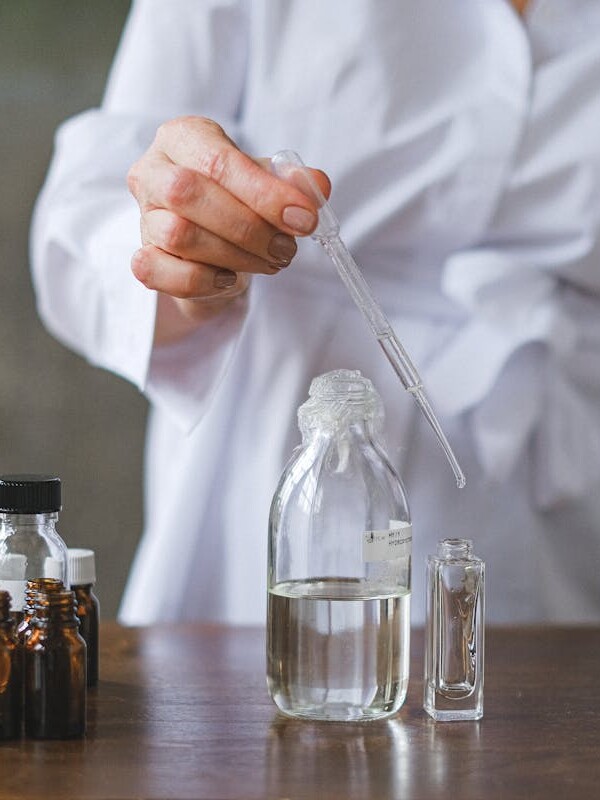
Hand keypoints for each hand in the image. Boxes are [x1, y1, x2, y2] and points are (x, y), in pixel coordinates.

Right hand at [127, 116, 329, 340]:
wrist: (212, 244)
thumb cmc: (237, 201)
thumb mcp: (268, 182)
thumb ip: (294, 182)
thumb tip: (317, 186)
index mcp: (183, 137)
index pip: (218, 161)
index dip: (264, 193)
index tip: (304, 218)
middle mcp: (153, 171)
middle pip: (188, 194)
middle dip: (248, 227)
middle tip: (286, 248)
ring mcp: (143, 217)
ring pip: (177, 234)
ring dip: (234, 255)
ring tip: (269, 261)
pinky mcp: (142, 258)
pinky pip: (157, 271)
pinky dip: (200, 280)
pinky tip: (228, 278)